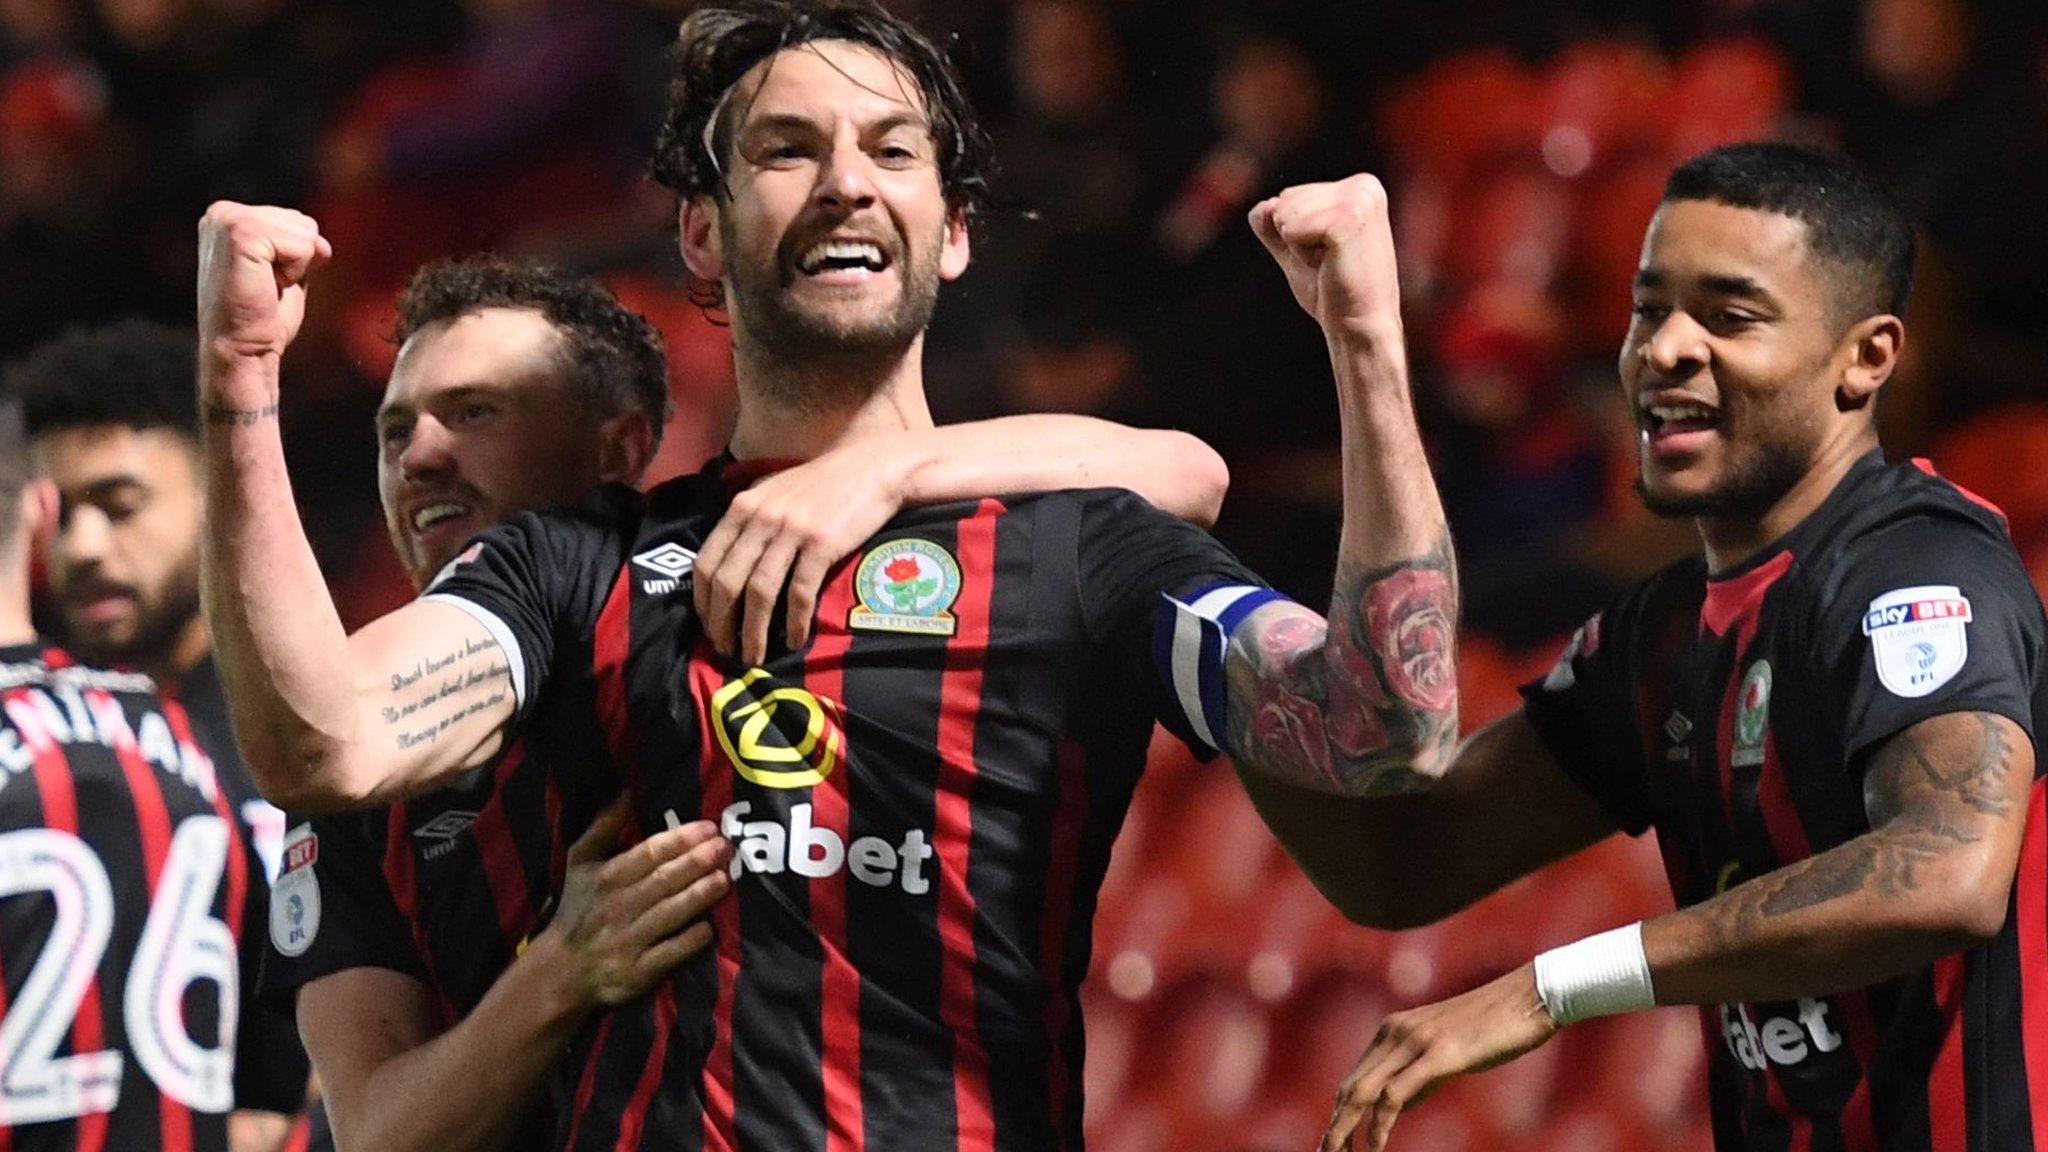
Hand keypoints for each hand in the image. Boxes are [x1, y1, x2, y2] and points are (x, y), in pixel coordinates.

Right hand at [196, 201, 331, 368]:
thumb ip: (298, 245)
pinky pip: (301, 244)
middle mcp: (222, 212)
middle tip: (267, 286)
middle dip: (298, 259)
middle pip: (303, 222)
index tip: (267, 281)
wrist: (242, 349)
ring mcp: (228, 220)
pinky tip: (269, 285)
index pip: (295, 220)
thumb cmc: (263, 317)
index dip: (297, 257)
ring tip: (266, 286)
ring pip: (304, 231)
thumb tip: (321, 242)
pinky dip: (295, 271)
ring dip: (296, 266)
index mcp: (228, 216)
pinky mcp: (241, 234)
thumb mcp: (284, 270)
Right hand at [548, 795, 732, 1007]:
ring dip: (699, 895)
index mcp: (607, 877)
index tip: (708, 827)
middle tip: (726, 847)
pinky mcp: (638, 972)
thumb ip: (603, 827)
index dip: (680, 840)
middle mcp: (618, 906)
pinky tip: (709, 927)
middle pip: (664, 880)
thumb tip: (626, 792)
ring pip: (670, 913)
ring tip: (725, 879)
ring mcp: (629, 940)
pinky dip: (689, 940)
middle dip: (697, 862)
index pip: (649, 854)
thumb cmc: (578, 908)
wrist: (561, 970)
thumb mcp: (580, 863)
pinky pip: (669, 953)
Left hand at [694, 443, 915, 665]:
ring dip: (753, 631)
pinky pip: (800, 593)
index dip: (703, 601)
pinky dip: (794, 622)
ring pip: (759, 592)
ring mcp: (791, 531)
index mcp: (743, 507)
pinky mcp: (822, 545)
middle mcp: (761, 518)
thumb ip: (749, 522)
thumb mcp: (773, 494)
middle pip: (728, 582)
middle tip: (726, 649)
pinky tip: (794, 640)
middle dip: (722, 623)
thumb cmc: (822, 484)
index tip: (709, 626)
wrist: (871, 468)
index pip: (706, 562)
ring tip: (754, 656)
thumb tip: (730, 565)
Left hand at [1248, 174, 1400, 338]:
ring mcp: (1358, 200)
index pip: (1287, 195)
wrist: (1358, 326)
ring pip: (1284, 212)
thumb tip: (1264, 206)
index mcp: (1359, 186)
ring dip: (1298, 247)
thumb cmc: (1333, 292)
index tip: (1328, 254)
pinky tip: (1330, 266)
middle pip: (1284, 199)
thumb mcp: (1296, 250)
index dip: (1295, 233)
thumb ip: (1275, 225)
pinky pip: (1291, 229)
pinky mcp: (1348, 220)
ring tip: (1331, 263)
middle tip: (1329, 262)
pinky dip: (1300, 254)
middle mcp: (1363, 185)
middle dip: (1295, 238)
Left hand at [1321, 964, 1559, 1151]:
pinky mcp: (1438, 1054)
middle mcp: (1395, 1032)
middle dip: (1335, 1126)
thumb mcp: (1447, 1051)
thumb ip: (1418, 1076)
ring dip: (1346, 1129)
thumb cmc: (1495, 1026)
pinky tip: (1375, 1146)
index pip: (1354, 1078)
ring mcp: (1415, 1041)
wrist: (1530, 996)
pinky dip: (1380, 1124)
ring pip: (1364, 1090)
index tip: (1334, 1142)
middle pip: (1350, 1086)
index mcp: (1394, 1030)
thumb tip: (1396, 1106)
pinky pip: (1396, 1094)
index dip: (1340, 1114)